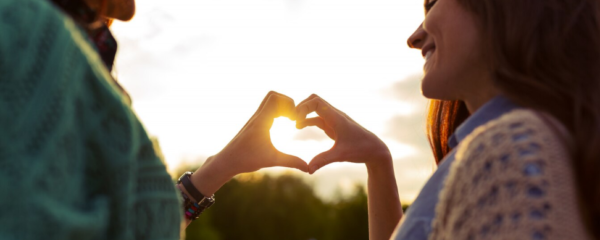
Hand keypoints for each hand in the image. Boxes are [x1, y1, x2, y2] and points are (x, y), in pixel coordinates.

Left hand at [191, 91, 307, 195]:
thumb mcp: (272, 160)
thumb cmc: (246, 160)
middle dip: (286, 102)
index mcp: (261, 121)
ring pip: (268, 101)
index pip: (275, 98)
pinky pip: (265, 109)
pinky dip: (275, 112)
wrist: (226, 161)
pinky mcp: (253, 123)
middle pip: (272, 95)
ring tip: (289, 120)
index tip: (294, 119)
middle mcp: (257, 116)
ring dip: (281, 106)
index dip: (289, 103)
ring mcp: (254, 119)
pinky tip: (280, 125)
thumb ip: (291, 162)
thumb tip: (308, 168)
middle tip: (293, 117)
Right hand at [296, 94, 391, 173]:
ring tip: (293, 124)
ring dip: (303, 113)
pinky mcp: (333, 126)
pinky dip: (307, 120)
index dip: (303, 107)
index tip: (295, 119)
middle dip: (301, 107)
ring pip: (315, 108)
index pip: (316, 101)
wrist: (374, 150)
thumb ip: (323, 160)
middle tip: (291, 118)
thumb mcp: (341, 155)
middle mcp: (335, 115)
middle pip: (314, 100)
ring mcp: (334, 120)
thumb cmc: (360, 150)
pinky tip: (299, 127)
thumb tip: (308, 170)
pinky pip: (317, 118)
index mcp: (336, 118)